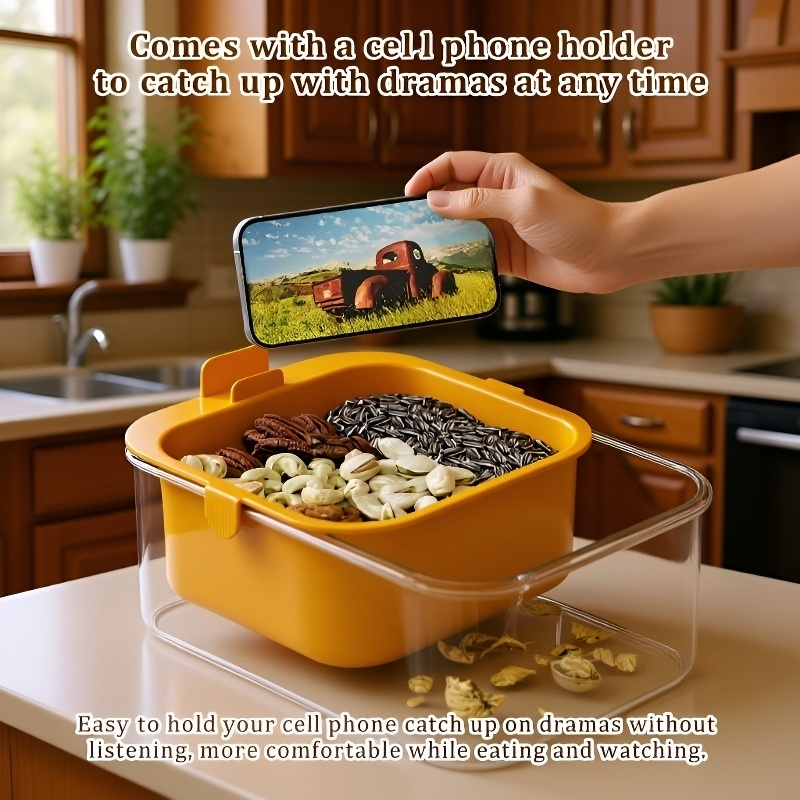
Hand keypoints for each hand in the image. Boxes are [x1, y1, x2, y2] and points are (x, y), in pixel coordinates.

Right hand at [405, 151, 625, 292]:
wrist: (608, 255)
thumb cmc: (575, 222)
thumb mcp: (523, 205)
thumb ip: (478, 202)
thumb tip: (436, 201)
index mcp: (503, 172)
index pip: (454, 166)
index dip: (428, 177)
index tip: (407, 197)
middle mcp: (498, 196)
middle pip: (451, 197)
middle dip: (428, 210)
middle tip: (406, 229)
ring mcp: (501, 225)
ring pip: (460, 227)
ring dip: (442, 237)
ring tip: (422, 252)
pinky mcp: (506, 253)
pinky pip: (474, 253)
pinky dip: (460, 259)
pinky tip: (448, 268)